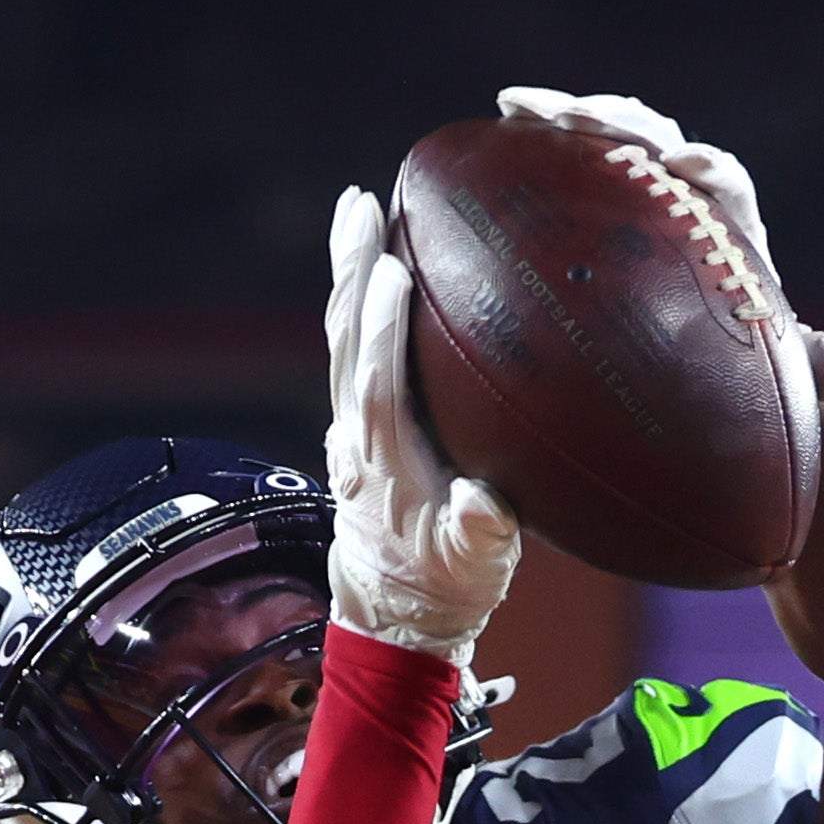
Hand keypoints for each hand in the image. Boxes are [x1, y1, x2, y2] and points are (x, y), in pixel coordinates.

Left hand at [323, 185, 520, 665]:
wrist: (396, 616)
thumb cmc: (445, 590)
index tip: (394, 272)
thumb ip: (480, 536)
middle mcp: (358, 438)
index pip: (379, 385)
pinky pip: (349, 352)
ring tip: (356, 209)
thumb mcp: (475, 572)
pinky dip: (352, 303)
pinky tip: (366, 266)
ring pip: (340, 339)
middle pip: (347, 344)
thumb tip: (483, 504)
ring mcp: (350, 429)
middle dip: (353, 274)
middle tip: (361, 206)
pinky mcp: (355, 425)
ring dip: (346, 274)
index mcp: (388, 465)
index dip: (383, 330)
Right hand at [495, 87, 823, 401]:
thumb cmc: (749, 358)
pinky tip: (503, 119)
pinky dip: (542, 136)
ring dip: (571, 115)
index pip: (728, 178)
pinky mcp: (605, 198)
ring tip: (519, 108)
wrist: (715, 352)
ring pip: (612, 137)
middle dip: (623, 123)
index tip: (685, 165)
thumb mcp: (787, 368)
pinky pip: (575, 158)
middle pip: (659, 140)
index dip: (710, 165)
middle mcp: (688, 195)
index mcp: (733, 224)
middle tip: (581, 118)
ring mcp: (643, 191)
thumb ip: (816, 363)